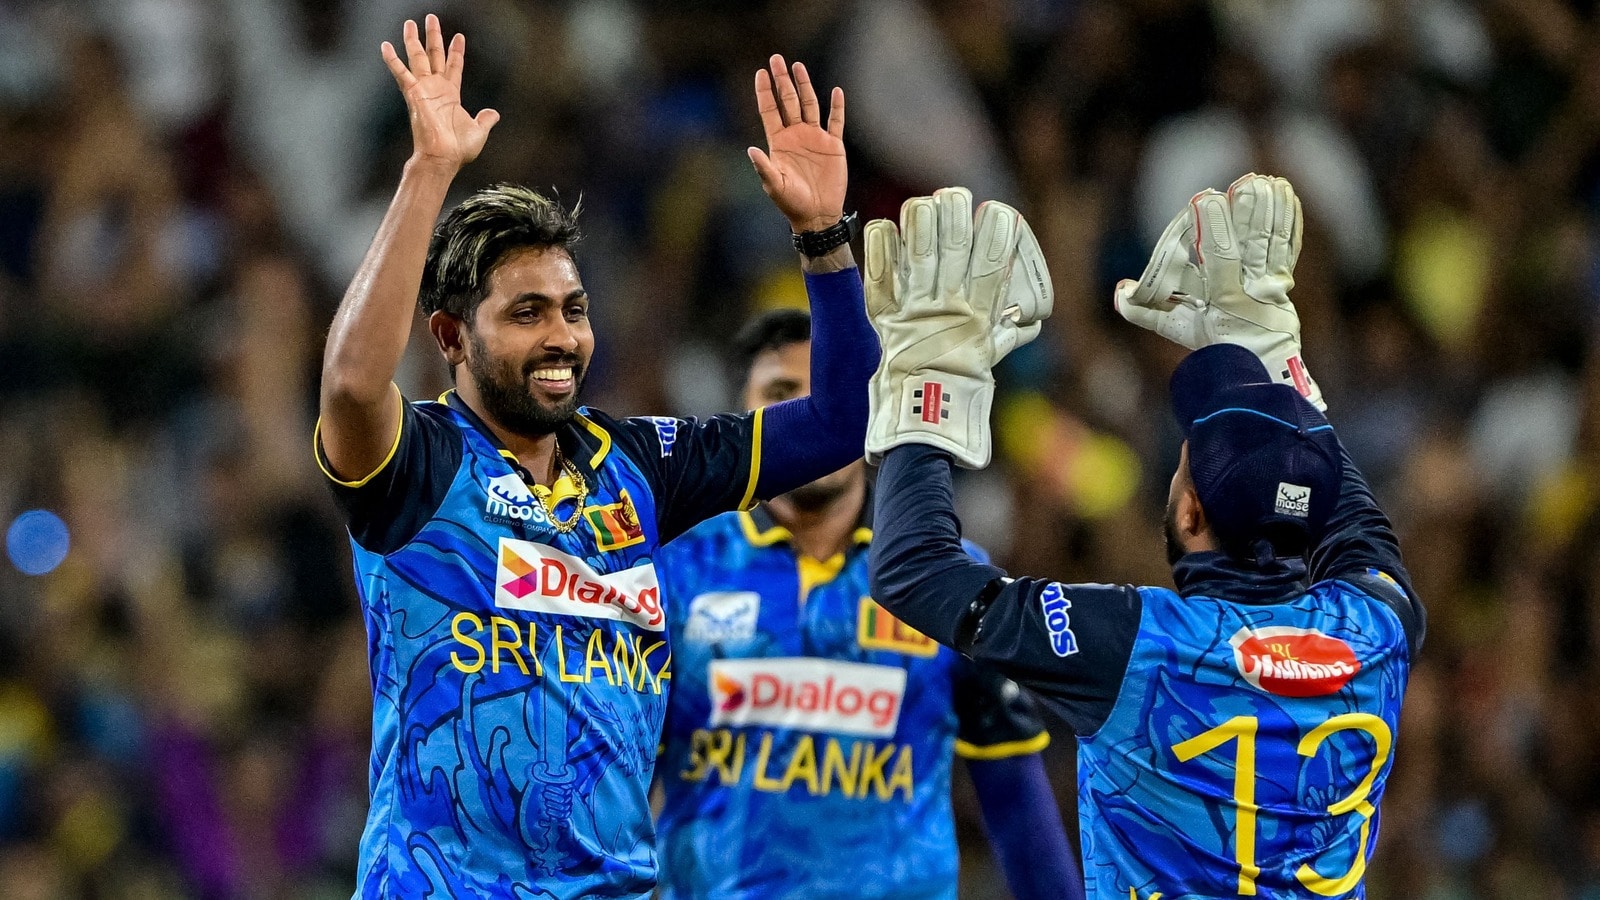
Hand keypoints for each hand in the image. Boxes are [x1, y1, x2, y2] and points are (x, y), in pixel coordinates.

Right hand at [381, 15, 499, 173]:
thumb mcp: (479, 131)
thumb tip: (494, 113)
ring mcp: (424, 90)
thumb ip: (485, 119)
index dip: (456, 52)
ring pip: (417, 58)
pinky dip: (392, 60)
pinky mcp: (413, 94)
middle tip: (431, 18)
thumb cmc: (458, 149)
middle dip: (433, 36)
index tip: (458, 36)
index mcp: (451, 95)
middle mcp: (436, 89)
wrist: (443, 158)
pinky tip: (385, 45)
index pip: (453, 67)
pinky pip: (401, 73)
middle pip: (434, 56)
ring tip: (410, 22)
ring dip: (414, 40)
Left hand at [749, 55, 846, 233]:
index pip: (770, 111)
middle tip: (777, 59)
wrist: (817, 215)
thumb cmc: (792, 203)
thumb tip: (752, 149)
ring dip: (804, 86)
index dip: (765, 92)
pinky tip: (836, 92)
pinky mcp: (833, 146)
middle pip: (788, 101)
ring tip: (798, 66)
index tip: (761, 73)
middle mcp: (796, 135)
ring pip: (809, 105)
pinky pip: (836, 122)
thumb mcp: (775, 185)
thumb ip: (764, 167)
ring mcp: (815, 138)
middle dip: (782, 80)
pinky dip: (837, 107)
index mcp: (779, 142)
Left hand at [863, 188, 1052, 468]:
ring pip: (918, 247)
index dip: (996, 225)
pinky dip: (881, 244)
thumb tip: (1029, 320)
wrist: (920, 410)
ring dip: (921, 219)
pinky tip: (885, 229)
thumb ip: (1010, 333)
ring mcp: (914, 305)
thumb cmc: (962, 382)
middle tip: (954, 198)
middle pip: (954, 242)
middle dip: (955, 210)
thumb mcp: (993, 356)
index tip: (994, 210)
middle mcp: (948, 303)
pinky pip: (879, 268)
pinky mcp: (883, 310)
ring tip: (923, 208)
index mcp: (980, 311)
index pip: (994, 257)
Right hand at [1113, 173, 1325, 410]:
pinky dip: (1289, 218)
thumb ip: (1145, 312)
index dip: (1215, 228)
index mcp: (1223, 301)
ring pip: (1272, 240)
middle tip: (1246, 182)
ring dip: (1270, 209)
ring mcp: (1272, 282)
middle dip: (1249, 212)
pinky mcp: (1285, 277)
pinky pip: (1288, 243)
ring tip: (1266, 180)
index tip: (1208, 198)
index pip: (1220, 259)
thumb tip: (1120, 291)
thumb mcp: (1180, 329)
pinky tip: (1285, 193)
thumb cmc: (1217, 342)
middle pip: (1253, 245)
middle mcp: (1251, 289)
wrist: (1261, 360)